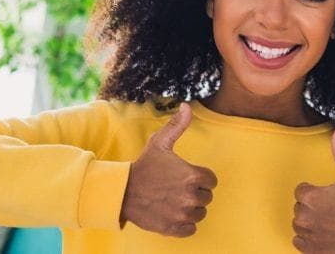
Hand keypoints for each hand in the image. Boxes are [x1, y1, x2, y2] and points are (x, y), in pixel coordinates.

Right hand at [119, 102, 217, 236]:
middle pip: (207, 197)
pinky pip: (191, 229)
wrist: (122, 191)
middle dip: (196, 192)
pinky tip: (173, 213)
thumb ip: (177, 125)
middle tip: (177, 188)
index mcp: (193, 175)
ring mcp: (183, 214)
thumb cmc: (144, 166)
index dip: (200, 177)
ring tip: (174, 200)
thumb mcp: (160, 142)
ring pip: (200, 213)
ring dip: (191, 208)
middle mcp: (191, 196)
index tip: (186, 176)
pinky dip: (184, 224)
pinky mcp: (174, 228)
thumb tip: (186, 106)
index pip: (211, 180)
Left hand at [292, 128, 334, 252]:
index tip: (330, 197)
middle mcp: (303, 216)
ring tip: (330, 223)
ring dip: (310, 223)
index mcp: (309, 196)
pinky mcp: (308, 250)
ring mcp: (305, 234)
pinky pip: (299, 241)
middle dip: (313, 207)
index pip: (301, 190)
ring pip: (300, 224)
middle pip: (300, 207)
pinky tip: (325, 235)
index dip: (315, 192)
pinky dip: (309, 239)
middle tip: (332, 211)